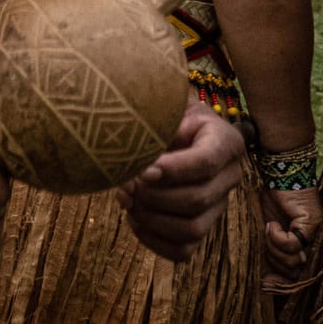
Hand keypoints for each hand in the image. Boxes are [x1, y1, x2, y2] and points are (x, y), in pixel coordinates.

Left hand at [115, 99, 244, 260]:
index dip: (174, 170)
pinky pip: (183, 250)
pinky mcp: (200, 225)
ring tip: (124, 197)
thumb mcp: (165, 102)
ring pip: (192, 228)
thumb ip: (158, 115)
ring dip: (151, 218)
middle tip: (123, 182)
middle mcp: (229, 176)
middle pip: (197, 198)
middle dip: (154, 195)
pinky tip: (132, 218)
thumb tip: (136, 133)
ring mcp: (217, 205)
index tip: (142, 170)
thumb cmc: (164, 110)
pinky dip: (154, 240)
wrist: (168, 124)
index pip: (206, 162)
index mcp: (225, 141)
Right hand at [260, 186, 321, 283]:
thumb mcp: (261, 233)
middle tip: (265, 239)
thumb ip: (265, 255)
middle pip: (290, 271)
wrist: (275, 174)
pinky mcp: (311, 226)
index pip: (293, 277)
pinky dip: (278, 236)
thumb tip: (263, 284)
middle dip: (272, 258)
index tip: (265, 284)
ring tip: (269, 228)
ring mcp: (313, 238)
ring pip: (292, 261)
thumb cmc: (265, 203)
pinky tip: (272, 224)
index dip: (280, 283)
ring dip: (274, 247)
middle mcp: (309, 247)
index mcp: (297, 250)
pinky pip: (292, 244)